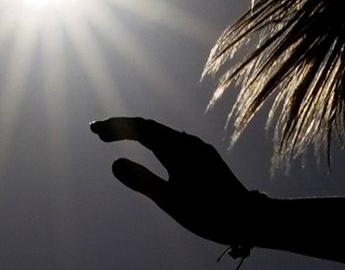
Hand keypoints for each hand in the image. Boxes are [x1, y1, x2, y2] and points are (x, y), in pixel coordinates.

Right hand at [90, 116, 262, 247]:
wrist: (250, 217)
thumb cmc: (209, 213)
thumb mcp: (170, 200)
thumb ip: (142, 181)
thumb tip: (115, 162)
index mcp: (178, 149)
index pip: (141, 128)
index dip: (116, 126)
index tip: (94, 129)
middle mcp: (188, 142)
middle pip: (150, 127)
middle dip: (123, 126)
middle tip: (97, 131)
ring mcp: (198, 148)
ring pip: (162, 133)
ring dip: (137, 132)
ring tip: (116, 136)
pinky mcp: (204, 157)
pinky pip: (172, 140)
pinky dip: (153, 140)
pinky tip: (149, 147)